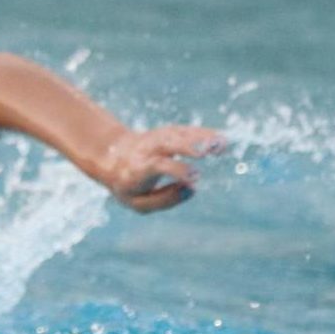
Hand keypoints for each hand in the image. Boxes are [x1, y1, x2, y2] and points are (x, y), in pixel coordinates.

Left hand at [95, 126, 226, 212]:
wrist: (112, 157)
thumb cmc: (129, 186)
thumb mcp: (138, 202)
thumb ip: (164, 199)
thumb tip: (192, 189)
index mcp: (136, 169)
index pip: (156, 165)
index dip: (176, 169)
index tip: (195, 178)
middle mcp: (146, 150)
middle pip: (166, 143)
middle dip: (186, 146)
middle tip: (207, 152)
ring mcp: (157, 138)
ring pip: (178, 133)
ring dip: (200, 137)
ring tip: (222, 144)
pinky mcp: (167, 132)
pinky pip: (186, 131)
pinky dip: (204, 134)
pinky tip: (221, 140)